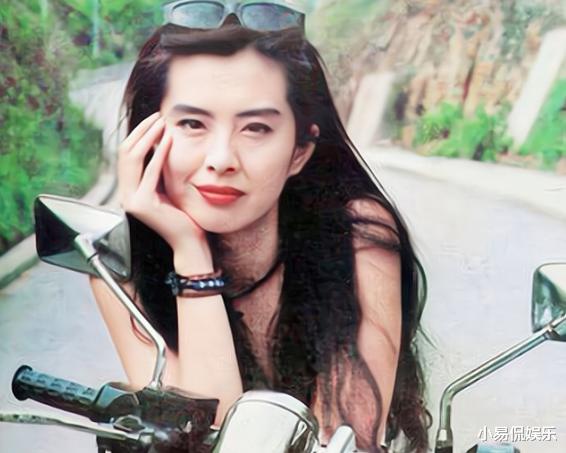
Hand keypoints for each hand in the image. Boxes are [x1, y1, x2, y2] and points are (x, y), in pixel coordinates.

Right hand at [117, 112, 210, 262]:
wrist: (188, 240)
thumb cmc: (183, 215)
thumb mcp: (166, 187)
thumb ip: (158, 170)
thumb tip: (160, 142)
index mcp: (129, 190)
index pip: (126, 155)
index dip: (138, 135)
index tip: (154, 120)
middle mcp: (125, 195)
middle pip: (125, 153)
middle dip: (141, 131)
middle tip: (157, 116)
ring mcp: (131, 200)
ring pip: (132, 159)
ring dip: (148, 137)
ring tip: (161, 123)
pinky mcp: (142, 204)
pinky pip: (149, 172)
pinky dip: (158, 153)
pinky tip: (168, 140)